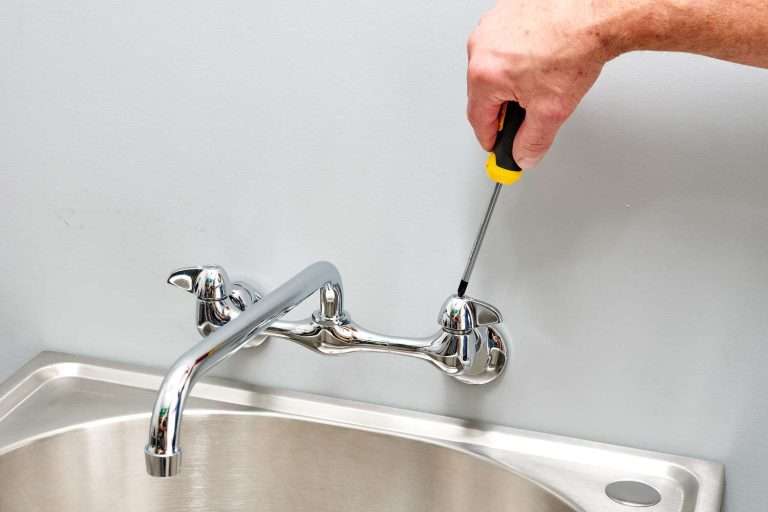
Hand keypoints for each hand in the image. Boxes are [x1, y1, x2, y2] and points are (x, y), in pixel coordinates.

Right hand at [467, 0, 612, 168]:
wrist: (596, 13)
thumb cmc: (575, 48)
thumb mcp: (551, 111)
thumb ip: (532, 141)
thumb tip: (523, 154)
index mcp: (484, 73)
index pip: (478, 119)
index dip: (490, 138)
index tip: (496, 145)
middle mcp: (481, 46)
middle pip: (484, 91)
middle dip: (505, 106)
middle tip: (530, 111)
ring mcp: (491, 25)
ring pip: (494, 66)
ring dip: (512, 78)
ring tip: (542, 77)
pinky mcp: (505, 10)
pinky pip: (504, 43)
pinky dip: (519, 54)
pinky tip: (542, 56)